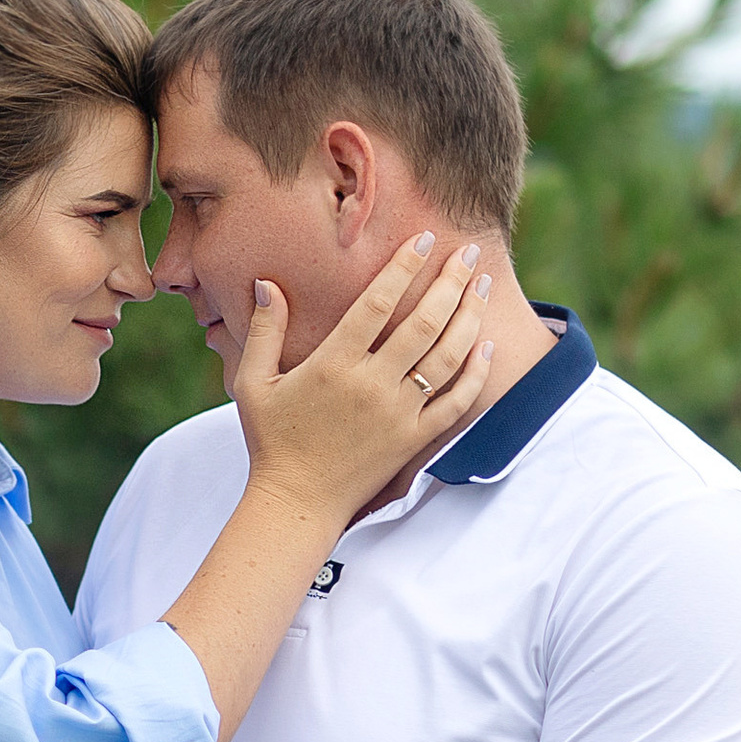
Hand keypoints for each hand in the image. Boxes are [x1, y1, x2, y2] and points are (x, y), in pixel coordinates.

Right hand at [234, 233, 493, 526]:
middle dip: (450, 282)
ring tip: (481, 285)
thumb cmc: (271, 440)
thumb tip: (266, 283)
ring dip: (469, 317)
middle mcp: (371, 385)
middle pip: (423, 322)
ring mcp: (398, 414)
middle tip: (466, 253)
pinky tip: (487, 346)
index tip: (424, 239)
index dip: (404, 266)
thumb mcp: (254, 384)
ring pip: (447, 357)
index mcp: (333, 365)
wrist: (296, 502)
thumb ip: (264, 331)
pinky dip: (476, 374)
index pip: (377, 303)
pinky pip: (456, 403)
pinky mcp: (414, 440)